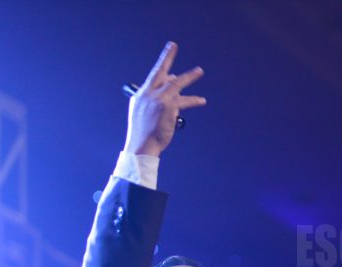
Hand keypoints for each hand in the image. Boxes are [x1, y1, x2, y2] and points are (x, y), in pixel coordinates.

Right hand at [123, 41, 206, 156]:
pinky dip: (194, 100)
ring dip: (189, 76)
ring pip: (176, 83)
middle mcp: (147, 94)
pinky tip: (201, 101)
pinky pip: (184, 101)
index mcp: (140, 96)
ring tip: (199, 71)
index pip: (152, 78)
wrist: (141, 146)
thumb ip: (156, 101)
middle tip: (173, 45)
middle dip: (167, 57)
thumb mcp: (145, 115)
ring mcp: (158, 98)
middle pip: (159, 71)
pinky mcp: (168, 106)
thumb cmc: (145, 135)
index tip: (168, 61)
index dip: (162, 69)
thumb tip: (170, 91)